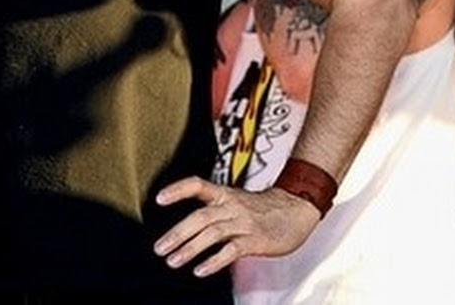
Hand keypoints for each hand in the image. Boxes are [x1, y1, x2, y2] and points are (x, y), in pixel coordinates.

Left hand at [153, 176, 319, 276]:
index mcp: (224, 194)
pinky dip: (214, 261)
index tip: (158, 199)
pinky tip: (200, 270)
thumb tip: (186, 226)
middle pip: (199, 216)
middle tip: (159, 248)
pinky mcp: (255, 240)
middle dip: (177, 233)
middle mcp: (231, 205)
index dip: (177, 190)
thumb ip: (213, 210)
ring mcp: (243, 222)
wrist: (295, 209)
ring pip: (212, 233)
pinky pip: (231, 250)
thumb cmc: (261, 208)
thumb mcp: (234, 201)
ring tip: (173, 261)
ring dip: (190, 248)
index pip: (196, 185)